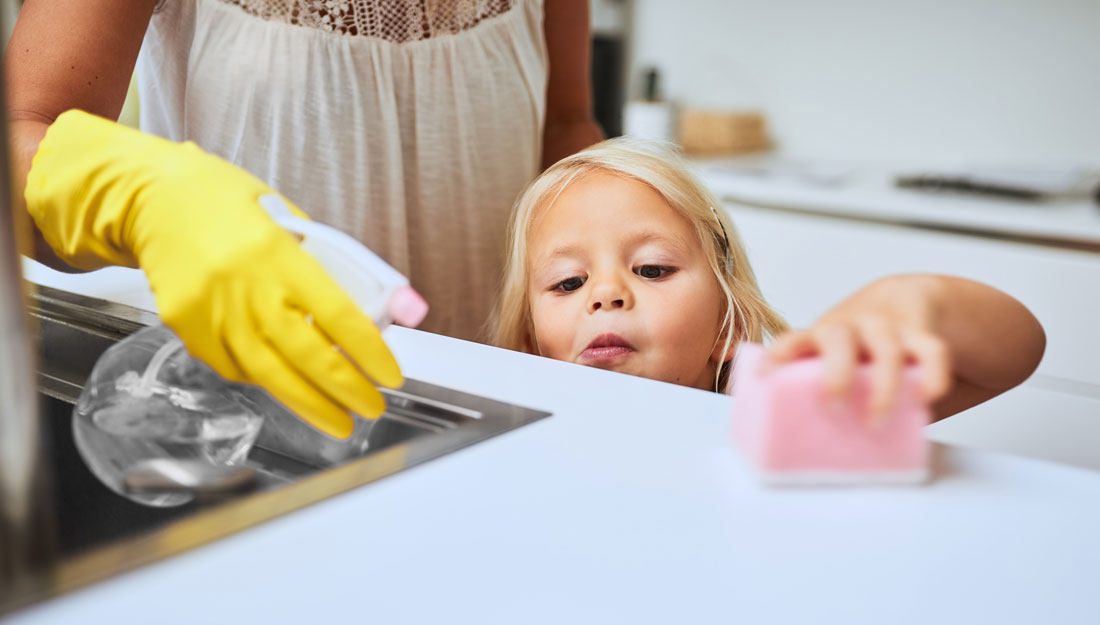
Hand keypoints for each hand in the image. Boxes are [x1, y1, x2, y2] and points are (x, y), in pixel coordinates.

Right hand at [26, 110, 400, 437]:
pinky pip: (235, 368)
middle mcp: (245, 287)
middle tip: (373, 409)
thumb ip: (339, 264)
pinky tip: (290, 389)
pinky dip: (266, 381)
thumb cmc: (227, 202)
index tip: (391, 375)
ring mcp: (212, 312)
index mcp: (279, 253)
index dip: (369, 352)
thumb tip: (399, 307)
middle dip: (346, 390)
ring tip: (340, 421)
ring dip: (310, 404)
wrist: (151, 198)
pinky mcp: (186, 328)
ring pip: (270, 374)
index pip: (338, 314)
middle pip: (306, 355)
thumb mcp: (291, 219)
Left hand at [763, 276, 952, 417]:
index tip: (766, 374)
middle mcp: (852, 326)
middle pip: (839, 339)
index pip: (794, 339)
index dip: (779, 355)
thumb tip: (803, 443)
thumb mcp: (834, 357)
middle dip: (836, 375)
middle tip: (834, 410)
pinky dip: (933, 376)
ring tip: (876, 423)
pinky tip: (925, 400)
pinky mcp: (923, 334)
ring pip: (887, 349)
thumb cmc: (859, 347)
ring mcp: (888, 327)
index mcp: (822, 335)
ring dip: (883, 388)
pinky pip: (933, 351)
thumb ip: (823, 388)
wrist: (904, 298)